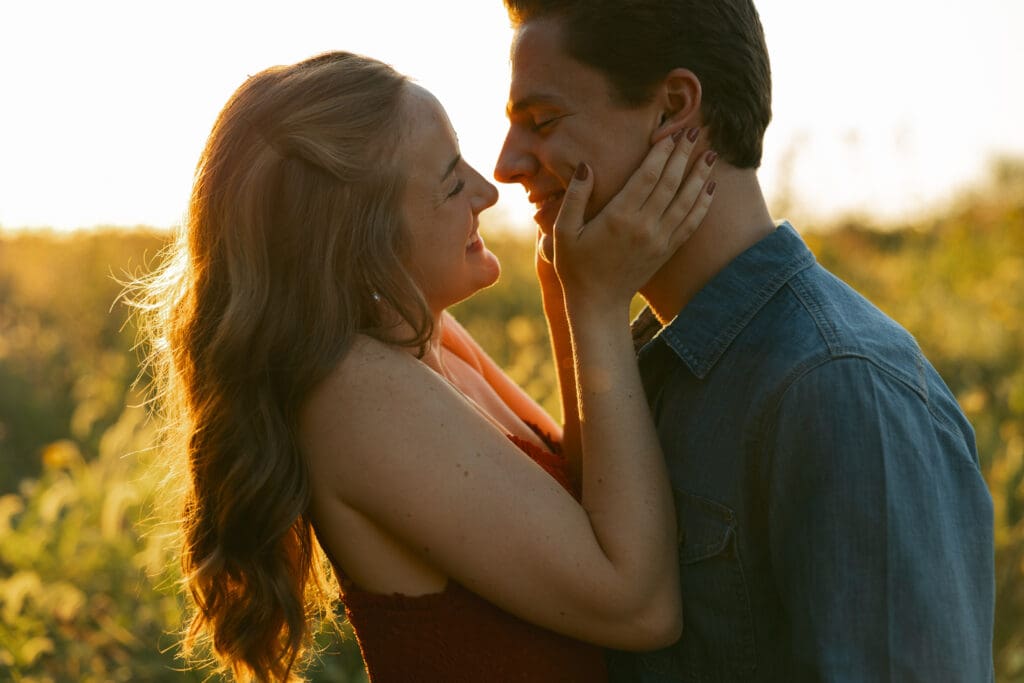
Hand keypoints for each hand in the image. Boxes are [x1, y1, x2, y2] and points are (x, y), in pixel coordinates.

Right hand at [551, 128, 715, 309]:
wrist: (598, 303)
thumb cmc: (576, 266)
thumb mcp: (564, 231)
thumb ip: (575, 197)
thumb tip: (586, 166)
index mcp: (619, 217)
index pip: (647, 177)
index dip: (662, 153)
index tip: (671, 132)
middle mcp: (644, 227)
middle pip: (670, 183)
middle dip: (684, 155)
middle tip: (696, 131)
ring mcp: (659, 240)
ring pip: (686, 201)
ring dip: (700, 176)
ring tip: (711, 154)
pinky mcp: (666, 251)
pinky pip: (690, 224)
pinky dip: (702, 204)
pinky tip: (710, 188)